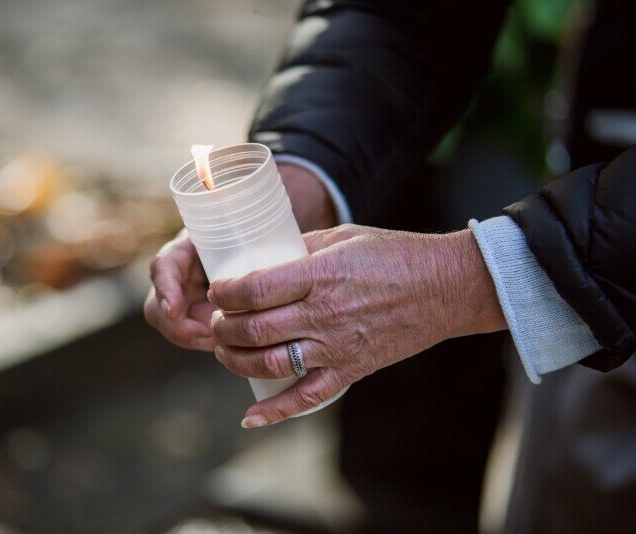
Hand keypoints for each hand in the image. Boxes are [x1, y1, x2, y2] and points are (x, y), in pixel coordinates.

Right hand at [144, 163, 336, 349]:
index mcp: (186, 248)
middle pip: (159, 308)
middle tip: (208, 336)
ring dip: (196, 338)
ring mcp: (189, 299)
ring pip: (175, 327)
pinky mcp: (203, 317)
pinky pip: (197, 337)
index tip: (175, 308)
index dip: (164, 288)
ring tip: (225, 342)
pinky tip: (232, 347)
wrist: (262, 238)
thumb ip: (251, 223)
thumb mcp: (248, 220)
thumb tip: (273, 230)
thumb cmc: (254, 226)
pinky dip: (210, 343)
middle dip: (178, 327)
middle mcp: (181, 275)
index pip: (162, 267)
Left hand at [207, 225, 505, 426]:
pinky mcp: (350, 371)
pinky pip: (307, 398)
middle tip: (215, 320)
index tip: (217, 291)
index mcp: (319, 276)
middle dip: (222, 327)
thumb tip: (264, 255)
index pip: (254, 291)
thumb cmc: (395, 255)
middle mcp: (323, 315)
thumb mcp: (344, 237)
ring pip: (270, 364)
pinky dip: (275, 412)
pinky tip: (249, 417)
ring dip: (235, 360)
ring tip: (224, 350)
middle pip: (254, 329)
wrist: (445, 288)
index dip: (225, 293)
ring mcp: (336, 348)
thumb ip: (301, 247)